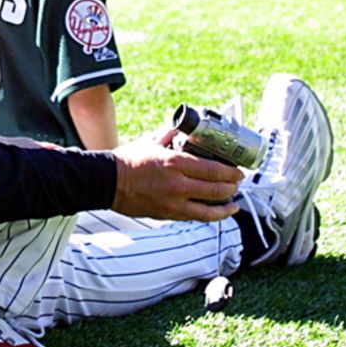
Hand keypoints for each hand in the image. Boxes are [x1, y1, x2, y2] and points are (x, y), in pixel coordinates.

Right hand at [110, 140, 241, 221]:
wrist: (107, 182)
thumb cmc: (127, 162)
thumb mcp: (151, 142)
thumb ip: (170, 136)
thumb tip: (182, 128)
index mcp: (176, 163)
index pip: (215, 170)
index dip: (232, 172)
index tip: (238, 170)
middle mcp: (178, 185)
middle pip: (217, 190)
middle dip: (232, 187)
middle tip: (237, 182)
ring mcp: (173, 203)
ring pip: (210, 210)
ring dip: (226, 206)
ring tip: (233, 203)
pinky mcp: (167, 215)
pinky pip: (195, 217)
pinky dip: (209, 215)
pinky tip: (216, 213)